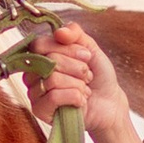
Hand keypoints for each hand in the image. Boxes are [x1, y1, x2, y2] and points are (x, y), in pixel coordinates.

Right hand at [39, 21, 133, 142]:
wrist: (110, 103)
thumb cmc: (98, 76)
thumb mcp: (90, 48)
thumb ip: (74, 33)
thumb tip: (59, 32)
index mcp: (41, 55)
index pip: (40, 44)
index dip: (67, 49)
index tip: (86, 56)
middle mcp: (33, 73)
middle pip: (50, 61)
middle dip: (77, 68)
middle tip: (87, 76)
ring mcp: (34, 92)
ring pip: (53, 79)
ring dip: (78, 84)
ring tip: (84, 89)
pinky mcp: (40, 110)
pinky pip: (54, 97)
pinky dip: (75, 97)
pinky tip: (80, 101)